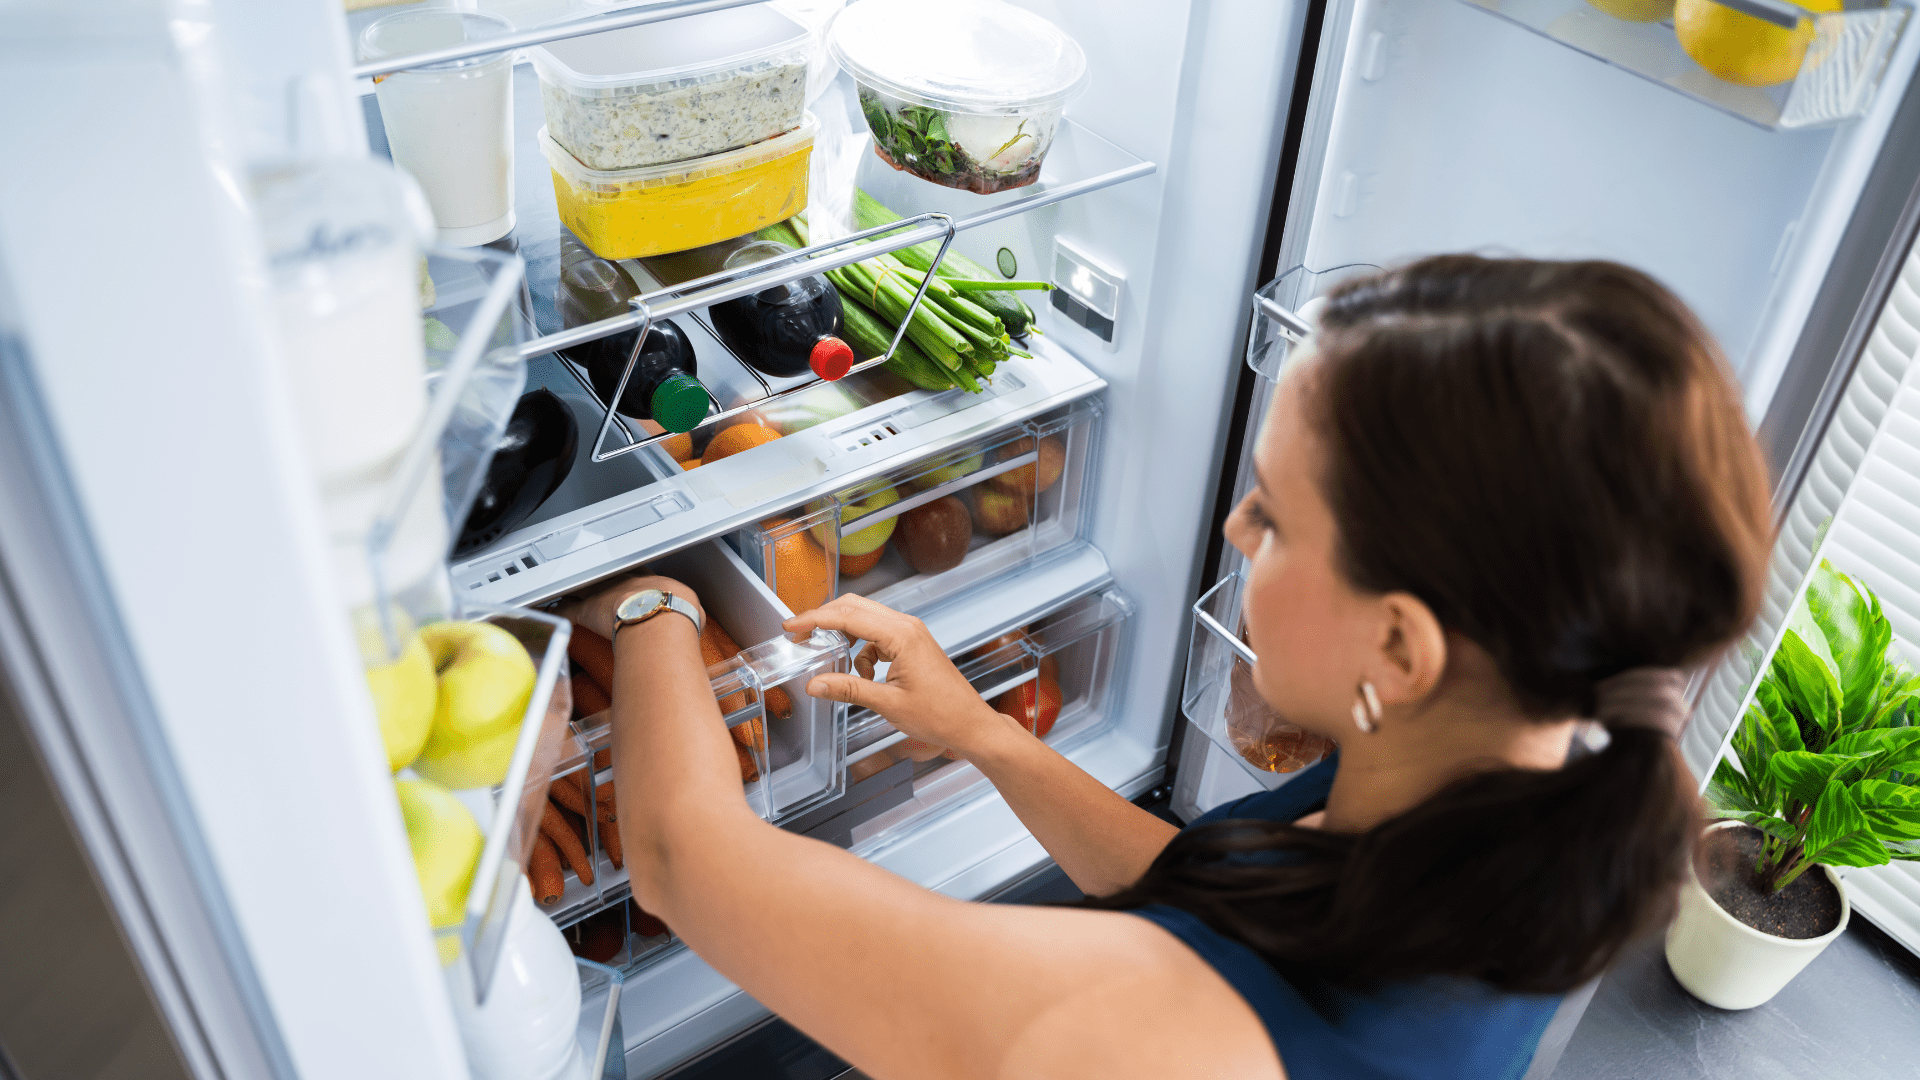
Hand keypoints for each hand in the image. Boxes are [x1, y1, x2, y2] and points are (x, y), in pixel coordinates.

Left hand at [554, 574, 703, 642]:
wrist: (659, 619)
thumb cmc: (678, 616)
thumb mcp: (693, 611)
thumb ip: (688, 612)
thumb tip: (694, 620)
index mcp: (652, 581)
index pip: (639, 574)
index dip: (633, 577)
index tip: (631, 579)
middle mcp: (625, 581)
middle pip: (608, 574)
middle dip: (602, 576)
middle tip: (595, 576)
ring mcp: (604, 593)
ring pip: (585, 585)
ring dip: (577, 587)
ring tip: (569, 587)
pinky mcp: (587, 610)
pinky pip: (569, 608)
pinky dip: (560, 609)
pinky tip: (553, 609)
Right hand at [784, 594, 1015, 761]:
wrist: (970, 724)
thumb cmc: (941, 715)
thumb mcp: (888, 704)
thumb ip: (849, 689)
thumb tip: (815, 684)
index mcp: (901, 635)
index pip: (848, 616)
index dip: (815, 619)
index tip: (792, 627)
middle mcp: (907, 626)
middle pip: (855, 608)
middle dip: (825, 620)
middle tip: (801, 636)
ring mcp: (911, 633)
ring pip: (866, 620)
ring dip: (846, 637)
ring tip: (833, 661)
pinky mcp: (912, 644)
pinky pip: (878, 636)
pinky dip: (863, 651)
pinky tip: (864, 675)